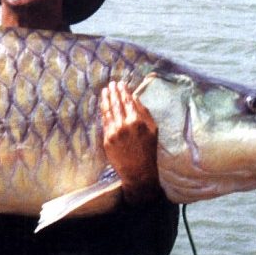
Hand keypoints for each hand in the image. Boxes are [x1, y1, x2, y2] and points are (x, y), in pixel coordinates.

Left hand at [100, 81, 161, 203]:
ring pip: (108, 111)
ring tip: (104, 91)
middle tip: (111, 84)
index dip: (123, 91)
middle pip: (116, 104)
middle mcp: (124, 125)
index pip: (128, 101)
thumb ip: (144, 112)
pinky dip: (103, 112)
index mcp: (136, 121)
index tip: (121, 84)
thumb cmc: (148, 149)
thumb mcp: (153, 129)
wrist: (138, 171)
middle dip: (113, 92)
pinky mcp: (106, 140)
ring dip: (105, 99)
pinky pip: (104, 122)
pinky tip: (103, 105)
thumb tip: (134, 97)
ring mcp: (113, 132)